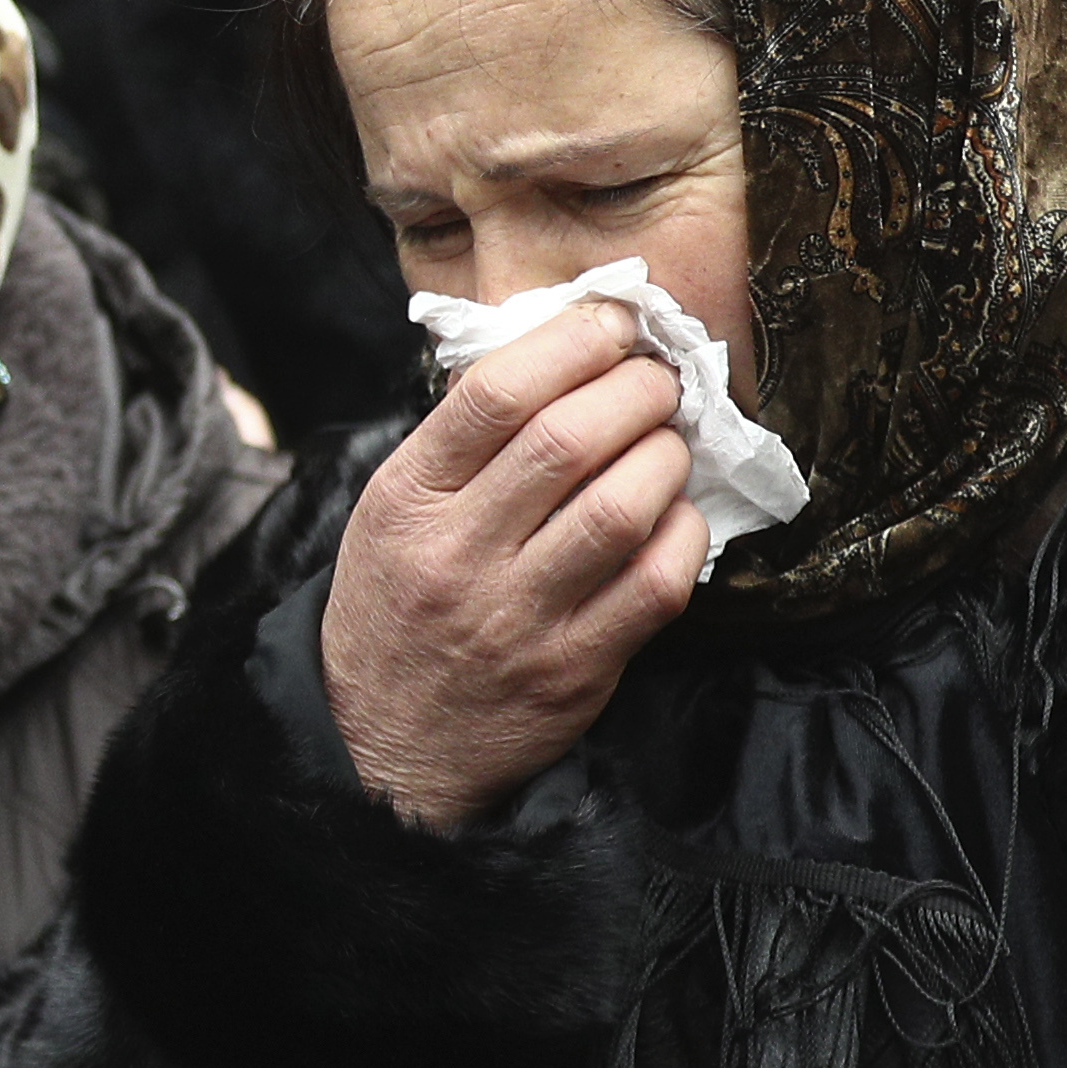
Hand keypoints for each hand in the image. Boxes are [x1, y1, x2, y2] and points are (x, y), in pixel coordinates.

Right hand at [314, 301, 704, 830]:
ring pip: (620, 508)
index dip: (572, 342)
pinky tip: (678, 517)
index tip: (613, 323)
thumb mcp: (392, 512)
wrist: (381, 744)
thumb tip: (565, 356)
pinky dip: (684, 536)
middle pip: (568, 440)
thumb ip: (462, 443)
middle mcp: (458, 555)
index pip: (495, 393)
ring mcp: (517, 618)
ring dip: (667, 457)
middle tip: (658, 382)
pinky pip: (655, 586)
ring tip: (670, 444)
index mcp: (407, 498)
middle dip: (636, 391)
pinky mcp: (572, 673)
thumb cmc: (397, 605)